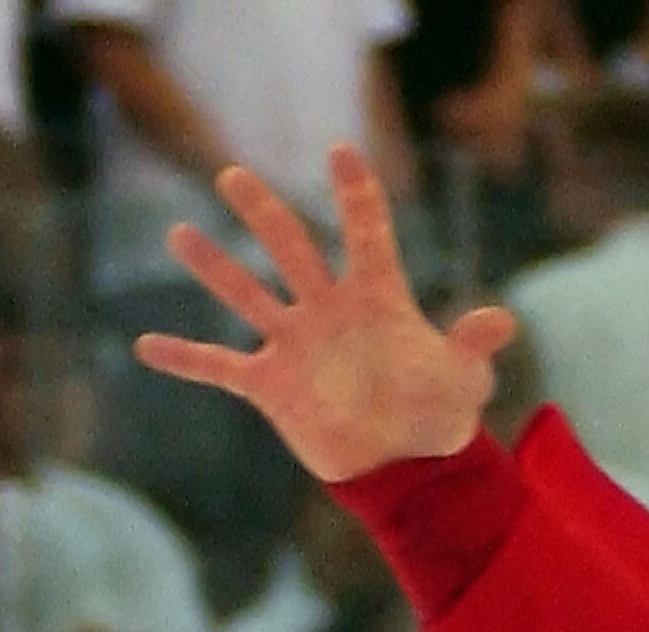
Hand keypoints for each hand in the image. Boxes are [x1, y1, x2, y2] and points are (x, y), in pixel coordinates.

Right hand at [133, 145, 517, 483]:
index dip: (357, 197)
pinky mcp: (271, 385)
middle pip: (293, 251)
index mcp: (377, 300)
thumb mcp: (463, 380)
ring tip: (180, 234)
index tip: (341, 152)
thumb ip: (473, 347)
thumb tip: (502, 320)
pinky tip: (146, 345)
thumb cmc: (438, 412)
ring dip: (215, 269)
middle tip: (234, 176)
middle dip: (266, 216)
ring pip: (248, 296)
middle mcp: (328, 310)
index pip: (367, 236)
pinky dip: (186, 359)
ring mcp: (295, 344)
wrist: (405, 463)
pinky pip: (219, 367)